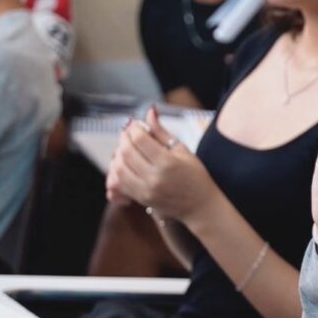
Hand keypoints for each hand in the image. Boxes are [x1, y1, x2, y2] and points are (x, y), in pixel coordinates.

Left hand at [105, 106, 214, 222]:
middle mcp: (155, 177)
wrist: (200, 205)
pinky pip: (120, 183)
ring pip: (119, 167)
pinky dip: (118, 171)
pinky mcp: (142, 199)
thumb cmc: (195, 175)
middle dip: (124, 139)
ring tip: (126, 149)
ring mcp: (146, 190)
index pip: (140, 139)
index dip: (134, 129)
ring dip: (118, 155)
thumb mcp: (182, 150)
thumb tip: (149, 111)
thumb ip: (162, 131)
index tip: (136, 125)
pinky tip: (125, 164)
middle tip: (128, 134)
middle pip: (126, 152)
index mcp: (168, 162)